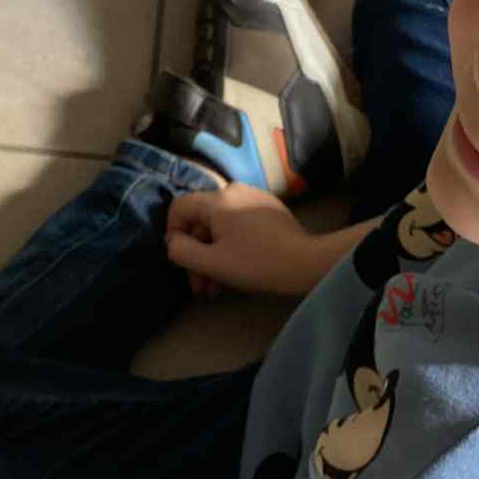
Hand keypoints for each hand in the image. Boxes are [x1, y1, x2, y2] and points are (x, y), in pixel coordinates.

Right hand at [166, 184, 323, 297]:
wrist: (305, 262)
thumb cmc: (255, 263)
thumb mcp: (212, 262)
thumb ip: (181, 251)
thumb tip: (172, 242)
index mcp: (217, 199)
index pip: (179, 207)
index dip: (172, 234)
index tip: (181, 260)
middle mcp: (234, 190)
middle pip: (202, 221)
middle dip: (197, 255)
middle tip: (199, 287)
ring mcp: (254, 198)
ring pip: (220, 226)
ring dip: (213, 256)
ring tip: (215, 287)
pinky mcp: (268, 209)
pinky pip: (239, 225)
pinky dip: (231, 246)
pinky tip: (235, 271)